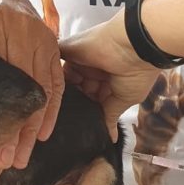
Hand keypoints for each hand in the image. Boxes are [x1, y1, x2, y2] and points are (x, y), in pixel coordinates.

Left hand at [0, 0, 64, 168]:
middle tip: (3, 161)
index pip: (2, 68)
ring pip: (42, 90)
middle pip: (24, 86)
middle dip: (15, 126)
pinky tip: (41, 137)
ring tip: (17, 159)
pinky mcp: (52, 50)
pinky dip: (51, 110)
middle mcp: (26, 30)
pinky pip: (56, 82)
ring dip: (32, 126)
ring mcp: (43, 41)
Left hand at [59, 14, 160, 140]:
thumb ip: (111, 115)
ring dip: (60, 93)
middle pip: (74, 90)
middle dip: (70, 103)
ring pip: (62, 79)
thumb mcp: (124, 98)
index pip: (88, 98)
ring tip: (53, 111)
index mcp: (105, 80)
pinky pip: (54, 64)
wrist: (134, 46)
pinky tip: (48, 91)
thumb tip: (111, 138)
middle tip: (61, 121)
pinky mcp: (67, 49)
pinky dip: (51, 76)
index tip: (75, 125)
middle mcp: (90, 70)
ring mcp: (78, 59)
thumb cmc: (136, 73)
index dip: (83, 109)